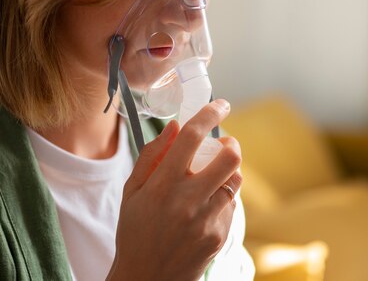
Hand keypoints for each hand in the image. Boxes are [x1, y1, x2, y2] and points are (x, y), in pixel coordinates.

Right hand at [106, 99, 242, 280]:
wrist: (146, 279)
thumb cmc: (135, 232)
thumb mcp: (132, 192)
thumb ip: (151, 156)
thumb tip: (175, 127)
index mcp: (162, 186)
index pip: (191, 138)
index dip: (209, 113)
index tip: (220, 104)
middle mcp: (187, 201)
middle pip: (229, 159)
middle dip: (231, 144)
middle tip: (224, 145)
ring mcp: (206, 221)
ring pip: (235, 181)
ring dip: (228, 172)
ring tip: (212, 178)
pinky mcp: (219, 237)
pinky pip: (231, 205)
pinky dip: (223, 198)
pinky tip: (206, 207)